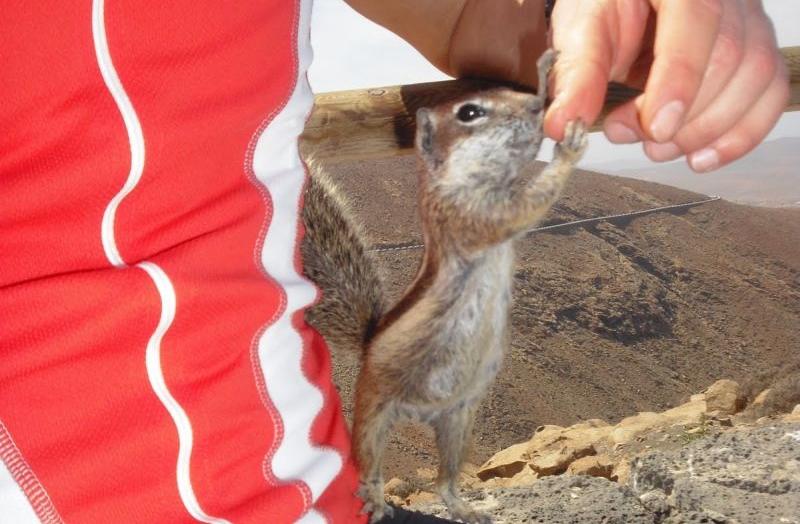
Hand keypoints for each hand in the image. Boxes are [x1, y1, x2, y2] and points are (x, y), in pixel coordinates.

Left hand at [545, 0, 789, 171]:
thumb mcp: (582, 29)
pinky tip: (700, 156)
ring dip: (704, 131)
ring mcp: (750, 20)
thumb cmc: (607, 7)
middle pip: (729, 59)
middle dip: (680, 115)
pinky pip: (769, 93)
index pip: (696, 21)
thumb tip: (562, 125)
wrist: (630, 1)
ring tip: (653, 146)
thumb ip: (576, 75)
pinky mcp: (757, 50)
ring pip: (755, 79)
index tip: (656, 128)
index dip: (680, 81)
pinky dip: (739, 135)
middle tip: (627, 133)